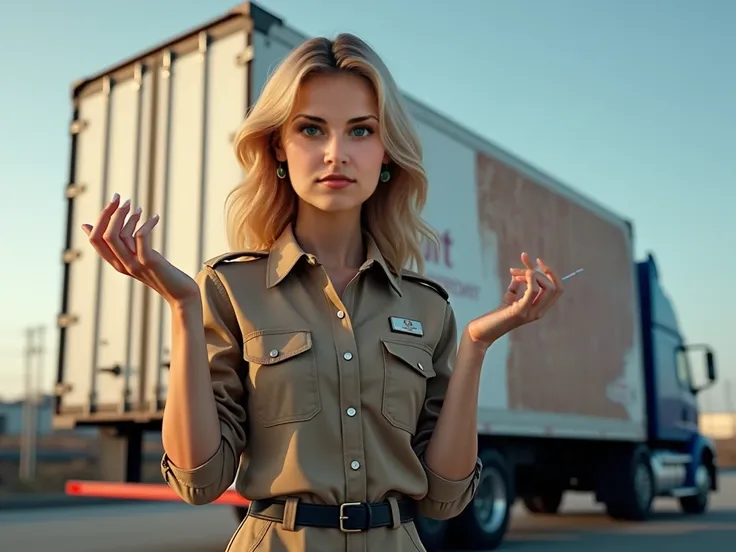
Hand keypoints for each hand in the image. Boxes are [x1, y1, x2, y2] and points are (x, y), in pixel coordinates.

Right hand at [82, 193, 199, 306]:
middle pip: (103, 236)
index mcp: (116, 263)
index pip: (95, 240)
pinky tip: (156, 217)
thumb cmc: (160, 273)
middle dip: (110, 213)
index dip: (100, 218)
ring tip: (138, 207)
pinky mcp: (149, 262)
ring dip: (127, 216)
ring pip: (119, 235)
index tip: (112, 201)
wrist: (181, 294)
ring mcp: (135, 264)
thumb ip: (120, 244)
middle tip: (120, 197)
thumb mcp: (136, 257)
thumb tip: (91, 226)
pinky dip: (146, 224)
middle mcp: (122, 265)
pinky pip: (141, 237)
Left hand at [466, 252, 562, 349]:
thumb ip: (518, 285)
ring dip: (531, 273)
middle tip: (521, 266)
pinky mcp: (520, 311)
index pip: (557, 289)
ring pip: (548, 288)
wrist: (483, 330)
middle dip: (543, 271)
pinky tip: (516, 276)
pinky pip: (533, 291)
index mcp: (540, 308)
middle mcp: (539, 312)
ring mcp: (531, 313)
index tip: (537, 260)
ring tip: (514, 273)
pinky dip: (529, 279)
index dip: (551, 272)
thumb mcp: (510, 296)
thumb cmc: (497, 315)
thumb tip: (520, 272)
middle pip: (556, 287)